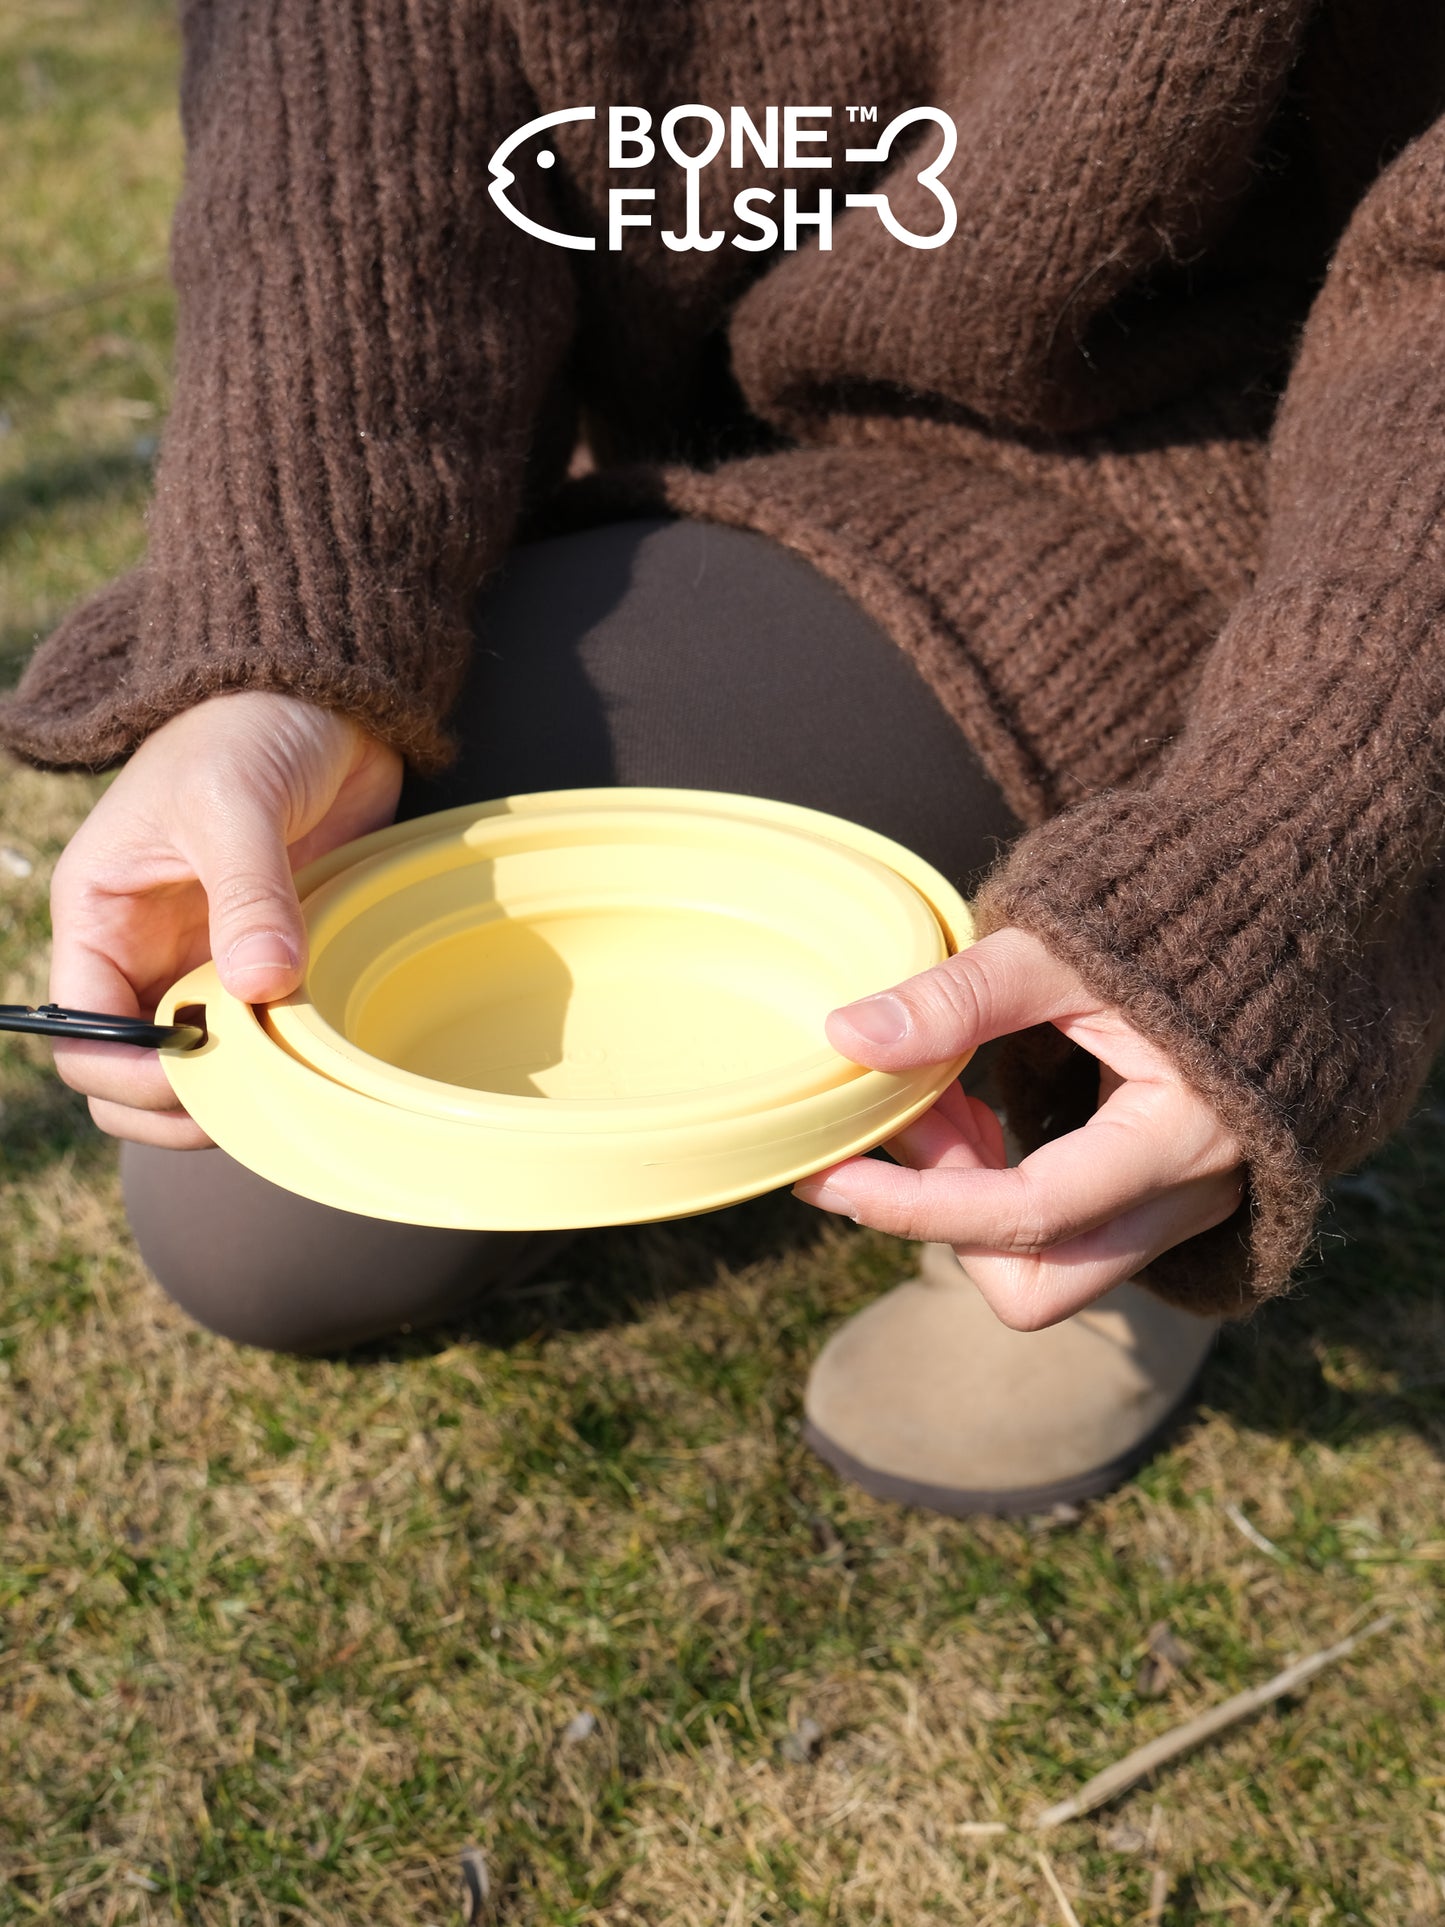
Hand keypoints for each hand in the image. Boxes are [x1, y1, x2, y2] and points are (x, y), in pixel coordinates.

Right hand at [49, 691, 403, 1147]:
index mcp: (100, 914)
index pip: (82, 1032)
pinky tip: (317, 1060)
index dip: (129, 1073)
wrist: (325, 698)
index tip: (201, 1079)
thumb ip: (248, 894)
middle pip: (130, 1072)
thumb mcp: (235, 802)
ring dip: (234, 1091)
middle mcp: (143, 950)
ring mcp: (207, 960)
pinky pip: (261, 1036)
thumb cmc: (250, 727)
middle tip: (250, 1102)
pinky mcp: (268, 959)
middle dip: (176, 1104)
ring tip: (286, 1087)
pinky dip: (282, 1060)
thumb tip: (261, 988)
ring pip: (199, 1067)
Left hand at [792, 927, 1243, 1329]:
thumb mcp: (1064, 947)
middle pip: (1039, 1286)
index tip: (828, 1176)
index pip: (1029, 1216)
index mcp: (1185, 1133)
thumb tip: (848, 1038)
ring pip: (1046, 1266)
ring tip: (937, 1101)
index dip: (915, 1206)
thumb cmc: (1172, 920)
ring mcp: (1184, 1204)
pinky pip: (1062, 1231)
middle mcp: (1193, 1194)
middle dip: (945, 1223)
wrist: (1272, 917)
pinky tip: (972, 1107)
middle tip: (900, 1127)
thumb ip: (962, 996)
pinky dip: (995, 1185)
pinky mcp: (1160, 1194)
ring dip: (964, 1201)